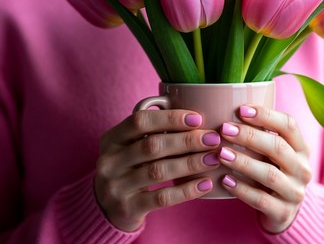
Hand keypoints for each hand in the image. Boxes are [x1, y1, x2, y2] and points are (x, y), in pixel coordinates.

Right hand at [94, 109, 220, 231]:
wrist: (107, 207)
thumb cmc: (129, 166)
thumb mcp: (130, 146)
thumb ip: (152, 131)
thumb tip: (197, 120)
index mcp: (111, 138)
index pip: (140, 121)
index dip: (170, 118)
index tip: (197, 118)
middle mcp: (109, 161)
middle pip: (152, 145)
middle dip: (186, 140)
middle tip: (212, 139)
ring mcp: (116, 186)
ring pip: (158, 171)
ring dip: (190, 163)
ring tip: (213, 158)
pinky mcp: (127, 208)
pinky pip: (162, 198)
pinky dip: (186, 190)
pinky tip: (205, 183)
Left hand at [219, 105, 311, 233]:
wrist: (281, 210)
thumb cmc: (269, 169)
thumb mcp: (271, 150)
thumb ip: (259, 132)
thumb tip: (226, 104)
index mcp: (301, 147)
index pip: (289, 125)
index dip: (266, 115)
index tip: (240, 109)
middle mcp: (302, 168)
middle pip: (278, 147)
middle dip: (250, 136)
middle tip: (224, 129)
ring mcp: (295, 192)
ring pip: (269, 174)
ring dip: (243, 162)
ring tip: (221, 154)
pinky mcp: (283, 213)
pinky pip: (261, 200)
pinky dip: (242, 189)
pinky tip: (224, 180)